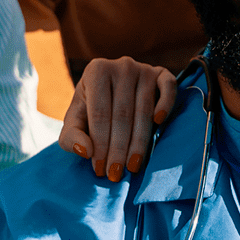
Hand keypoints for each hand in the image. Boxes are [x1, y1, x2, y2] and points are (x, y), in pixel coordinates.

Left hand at [59, 58, 177, 180]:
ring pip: (144, 109)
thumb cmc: (91, 109)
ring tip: (132, 166)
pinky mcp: (161, 73)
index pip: (99, 114)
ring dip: (139, 142)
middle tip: (116, 174)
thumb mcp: (74, 121)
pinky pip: (168, 88)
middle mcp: (121, 65)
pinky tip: (158, 123)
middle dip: (118, 149)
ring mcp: (143, 68)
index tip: (100, 169)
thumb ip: (71, 137)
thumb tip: (86, 151)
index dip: (100, 144)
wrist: (112, 89)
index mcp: (96, 70)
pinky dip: (166, 104)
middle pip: (122, 114)